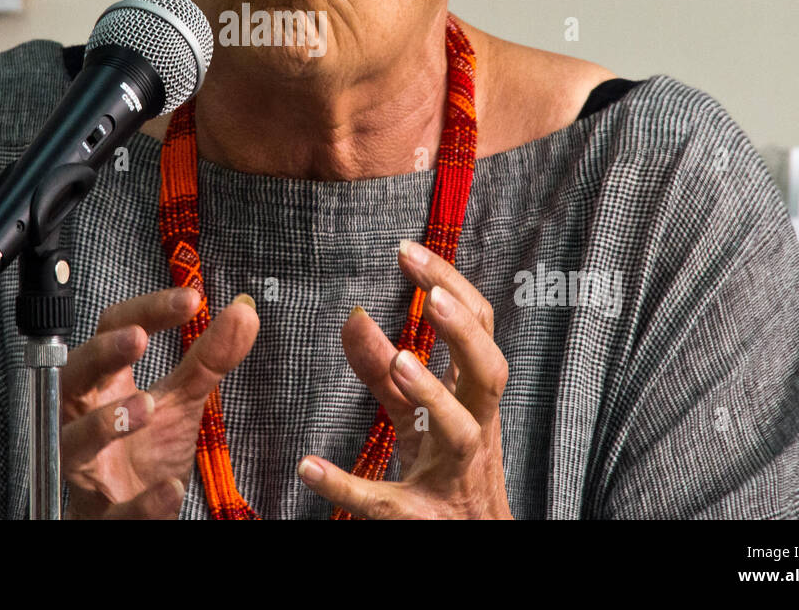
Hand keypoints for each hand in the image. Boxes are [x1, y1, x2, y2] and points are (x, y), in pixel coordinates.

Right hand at [60, 287, 258, 517]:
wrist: (131, 516)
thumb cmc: (145, 453)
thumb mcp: (183, 401)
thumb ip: (209, 358)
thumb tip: (244, 311)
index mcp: (104, 384)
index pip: (113, 332)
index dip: (147, 311)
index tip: (191, 300)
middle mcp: (83, 420)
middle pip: (74, 377)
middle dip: (100, 355)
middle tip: (137, 337)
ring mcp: (87, 469)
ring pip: (73, 443)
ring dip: (104, 423)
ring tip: (145, 406)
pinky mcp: (101, 517)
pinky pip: (115, 512)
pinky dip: (142, 502)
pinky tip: (172, 487)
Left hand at [297, 239, 512, 518]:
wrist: (478, 548)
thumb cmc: (448, 477)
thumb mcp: (417, 419)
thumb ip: (385, 371)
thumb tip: (354, 315)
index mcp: (474, 401)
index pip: (479, 330)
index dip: (450, 287)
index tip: (408, 251)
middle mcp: (476, 433)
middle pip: (489, 372)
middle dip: (462, 330)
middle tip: (429, 294)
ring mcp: (453, 478)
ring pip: (460, 432)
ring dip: (433, 395)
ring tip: (402, 362)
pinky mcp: (421, 518)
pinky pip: (386, 502)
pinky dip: (347, 486)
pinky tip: (310, 467)